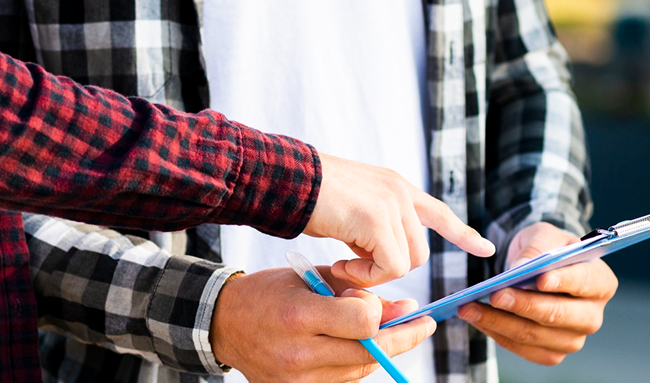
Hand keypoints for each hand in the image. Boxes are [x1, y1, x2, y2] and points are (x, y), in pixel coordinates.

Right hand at [211, 267, 434, 382]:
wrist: (225, 323)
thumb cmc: (269, 292)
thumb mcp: (309, 278)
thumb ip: (355, 291)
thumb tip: (403, 309)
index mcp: (298, 315)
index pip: (363, 323)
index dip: (380, 312)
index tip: (386, 303)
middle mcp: (298, 354)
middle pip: (369, 352)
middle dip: (401, 336)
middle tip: (424, 323)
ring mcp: (297, 381)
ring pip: (360, 369)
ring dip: (382, 351)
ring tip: (396, 331)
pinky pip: (343, 381)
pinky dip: (357, 363)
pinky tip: (363, 346)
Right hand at [304, 153, 494, 285]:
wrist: (286, 179)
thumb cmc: (307, 197)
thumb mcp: (351, 209)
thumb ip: (373, 227)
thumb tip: (380, 257)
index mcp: (394, 186)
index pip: (439, 212)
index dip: (462, 233)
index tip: (486, 248)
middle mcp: (399, 191)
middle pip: (420, 252)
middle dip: (390, 268)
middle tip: (350, 267)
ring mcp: (391, 204)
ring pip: (407, 262)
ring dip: (374, 273)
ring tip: (342, 264)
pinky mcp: (377, 220)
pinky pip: (390, 267)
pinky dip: (366, 275)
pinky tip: (340, 264)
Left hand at [457, 222, 617, 364]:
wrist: (539, 268)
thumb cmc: (546, 248)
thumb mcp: (542, 235)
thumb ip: (535, 249)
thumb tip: (518, 270)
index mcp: (600, 282)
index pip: (584, 282)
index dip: (562, 281)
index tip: (540, 279)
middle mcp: (592, 315)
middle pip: (558, 315)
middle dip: (523, 305)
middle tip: (495, 294)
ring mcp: (573, 338)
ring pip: (535, 335)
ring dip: (500, 322)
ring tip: (470, 307)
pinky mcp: (551, 352)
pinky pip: (523, 348)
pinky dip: (497, 333)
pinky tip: (477, 318)